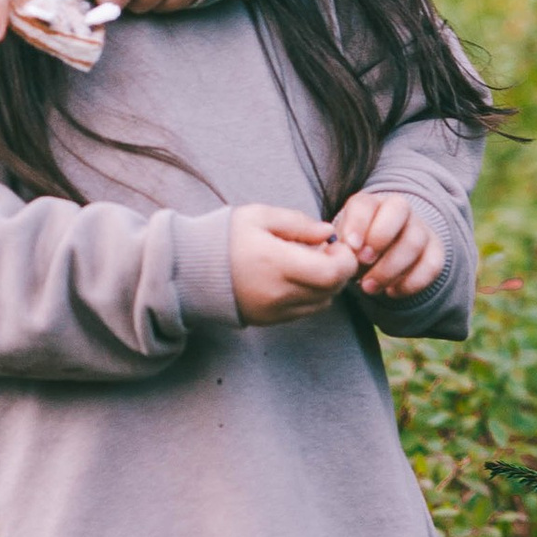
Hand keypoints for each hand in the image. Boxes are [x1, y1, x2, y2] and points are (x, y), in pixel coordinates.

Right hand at [229, 203, 357, 325]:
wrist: (191, 269)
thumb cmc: (225, 237)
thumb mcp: (258, 216)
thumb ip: (297, 223)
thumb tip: (326, 232)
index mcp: (277, 263)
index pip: (332, 272)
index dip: (345, 259)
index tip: (335, 244)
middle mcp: (279, 292)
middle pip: (331, 289)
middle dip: (338, 270)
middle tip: (326, 251)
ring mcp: (274, 310)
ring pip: (322, 302)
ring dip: (325, 284)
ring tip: (308, 264)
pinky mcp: (269, 320)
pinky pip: (304, 311)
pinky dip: (310, 295)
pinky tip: (295, 277)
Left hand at [331, 190, 443, 298]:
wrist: (383, 260)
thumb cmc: (357, 250)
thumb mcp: (344, 244)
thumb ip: (340, 245)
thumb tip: (339, 252)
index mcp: (371, 203)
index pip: (366, 203)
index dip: (358, 223)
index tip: (350, 247)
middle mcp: (399, 210)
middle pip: (398, 210)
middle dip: (379, 237)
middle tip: (362, 262)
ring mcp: (421, 229)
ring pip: (414, 241)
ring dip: (390, 268)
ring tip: (369, 287)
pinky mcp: (436, 252)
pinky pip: (431, 265)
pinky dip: (411, 283)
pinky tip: (391, 292)